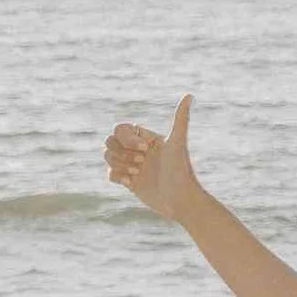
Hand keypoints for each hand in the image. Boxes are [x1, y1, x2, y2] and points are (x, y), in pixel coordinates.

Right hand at [104, 95, 201, 221]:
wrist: (180, 201)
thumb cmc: (181, 171)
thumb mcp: (178, 142)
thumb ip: (181, 118)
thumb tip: (189, 94)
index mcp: (147, 138)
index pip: (121, 129)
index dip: (127, 139)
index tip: (145, 150)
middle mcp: (139, 150)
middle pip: (110, 141)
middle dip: (122, 153)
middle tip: (142, 164)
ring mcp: (132, 166)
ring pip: (108, 157)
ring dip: (120, 165)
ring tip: (139, 174)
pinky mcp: (130, 182)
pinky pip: (110, 174)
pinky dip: (117, 177)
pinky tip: (132, 183)